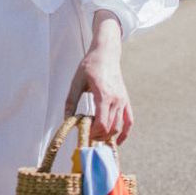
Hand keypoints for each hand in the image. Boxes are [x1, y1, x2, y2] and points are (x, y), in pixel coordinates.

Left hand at [64, 11, 132, 144]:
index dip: (93, 133)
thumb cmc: (90, 65)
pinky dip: (124, 133)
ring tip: (96, 135)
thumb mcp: (77, 81)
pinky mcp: (126, 100)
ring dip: (108, 136)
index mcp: (103, 94)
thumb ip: (71, 101)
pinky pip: (129, 121)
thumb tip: (67, 119)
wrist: (106, 53)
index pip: (102, 123)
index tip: (83, 132)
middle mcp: (116, 99)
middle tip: (87, 134)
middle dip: (98, 136)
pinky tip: (116, 141)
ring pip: (119, 127)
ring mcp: (123, 100)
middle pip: (110, 128)